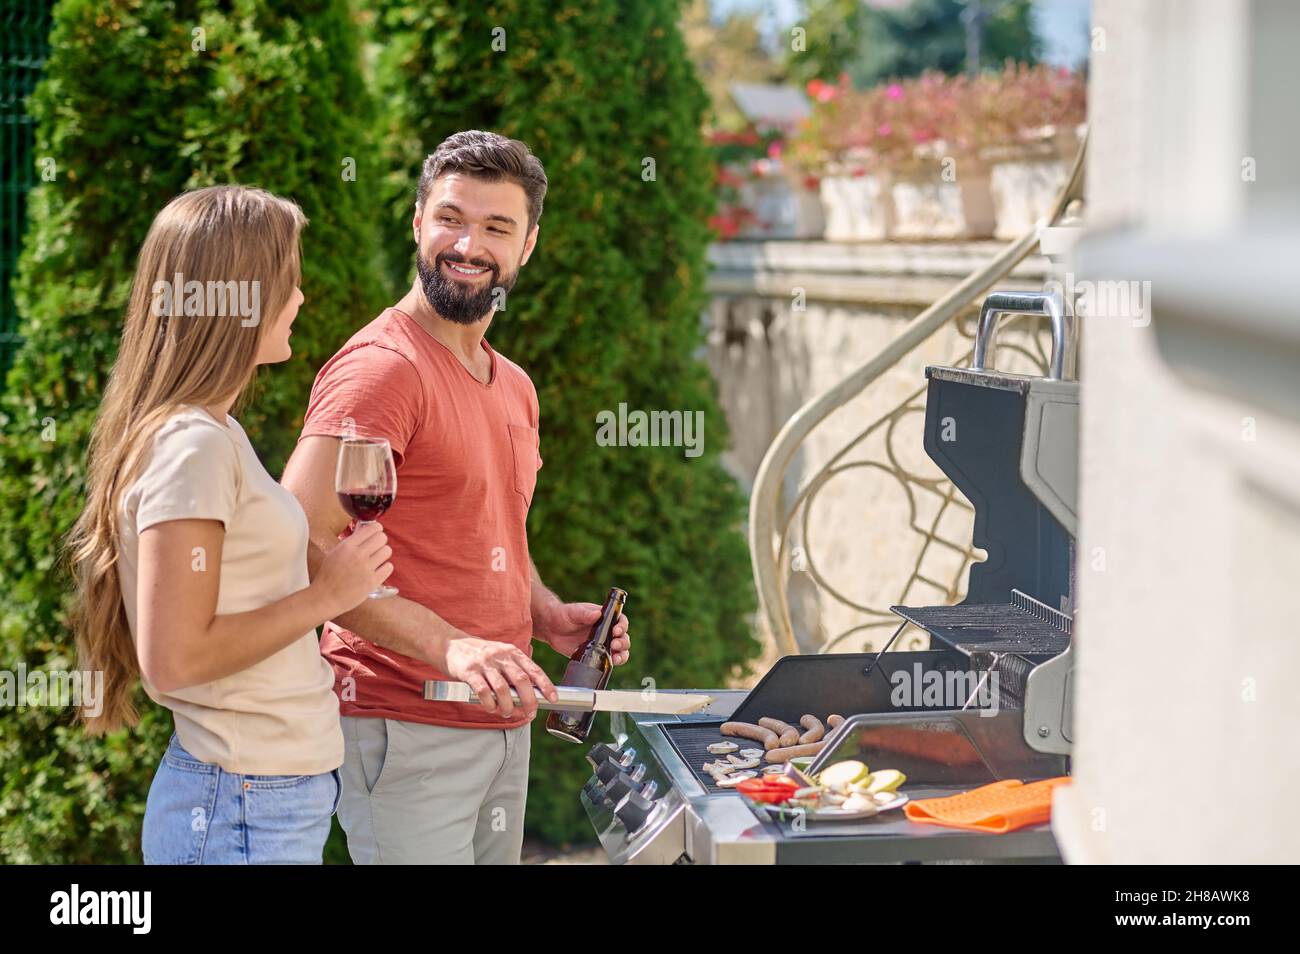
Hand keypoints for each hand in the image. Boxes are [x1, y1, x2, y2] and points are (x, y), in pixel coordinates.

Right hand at [311, 522, 391, 617]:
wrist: (325, 598)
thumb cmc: (328, 576)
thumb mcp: (335, 553)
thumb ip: (351, 542)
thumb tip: (366, 531)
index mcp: (347, 546)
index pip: (372, 528)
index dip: (377, 529)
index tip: (376, 532)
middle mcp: (358, 555)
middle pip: (382, 538)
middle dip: (380, 541)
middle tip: (376, 547)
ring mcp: (366, 569)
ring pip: (387, 551)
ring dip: (383, 554)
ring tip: (376, 560)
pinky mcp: (372, 582)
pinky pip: (389, 567)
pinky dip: (384, 568)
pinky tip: (377, 571)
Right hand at [443, 637, 557, 718]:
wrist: (449, 643)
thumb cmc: (478, 653)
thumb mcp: (500, 654)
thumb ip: (514, 668)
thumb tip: (531, 692)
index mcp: (511, 651)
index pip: (533, 669)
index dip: (546, 685)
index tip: (553, 698)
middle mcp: (500, 656)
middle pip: (521, 680)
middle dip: (529, 700)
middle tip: (531, 713)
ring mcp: (485, 663)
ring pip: (503, 689)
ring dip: (508, 706)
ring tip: (508, 712)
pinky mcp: (469, 671)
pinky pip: (483, 692)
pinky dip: (489, 704)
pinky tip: (491, 708)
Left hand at [539, 602, 630, 665]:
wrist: (551, 629)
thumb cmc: (564, 615)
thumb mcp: (574, 612)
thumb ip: (584, 613)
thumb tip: (597, 614)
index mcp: (605, 618)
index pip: (620, 621)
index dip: (622, 626)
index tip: (616, 631)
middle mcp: (606, 631)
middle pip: (623, 637)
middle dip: (623, 642)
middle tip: (615, 645)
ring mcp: (602, 644)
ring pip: (620, 650)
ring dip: (622, 654)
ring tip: (616, 657)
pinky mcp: (595, 655)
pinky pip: (609, 660)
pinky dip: (614, 662)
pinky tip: (612, 663)